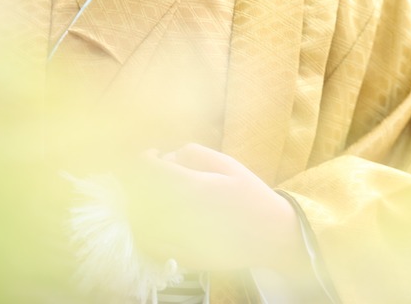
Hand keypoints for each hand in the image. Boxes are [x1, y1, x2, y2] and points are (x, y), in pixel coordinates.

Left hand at [126, 144, 307, 273]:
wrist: (270, 236)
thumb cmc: (251, 197)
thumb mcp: (228, 164)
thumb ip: (195, 153)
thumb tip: (169, 155)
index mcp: (191, 188)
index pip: (148, 170)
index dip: (145, 159)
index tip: (152, 155)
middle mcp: (179, 214)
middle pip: (140, 193)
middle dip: (145, 179)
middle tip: (161, 172)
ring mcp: (178, 239)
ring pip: (141, 219)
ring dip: (144, 202)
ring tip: (164, 194)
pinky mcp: (180, 256)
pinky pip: (149, 241)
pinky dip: (149, 227)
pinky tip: (165, 218)